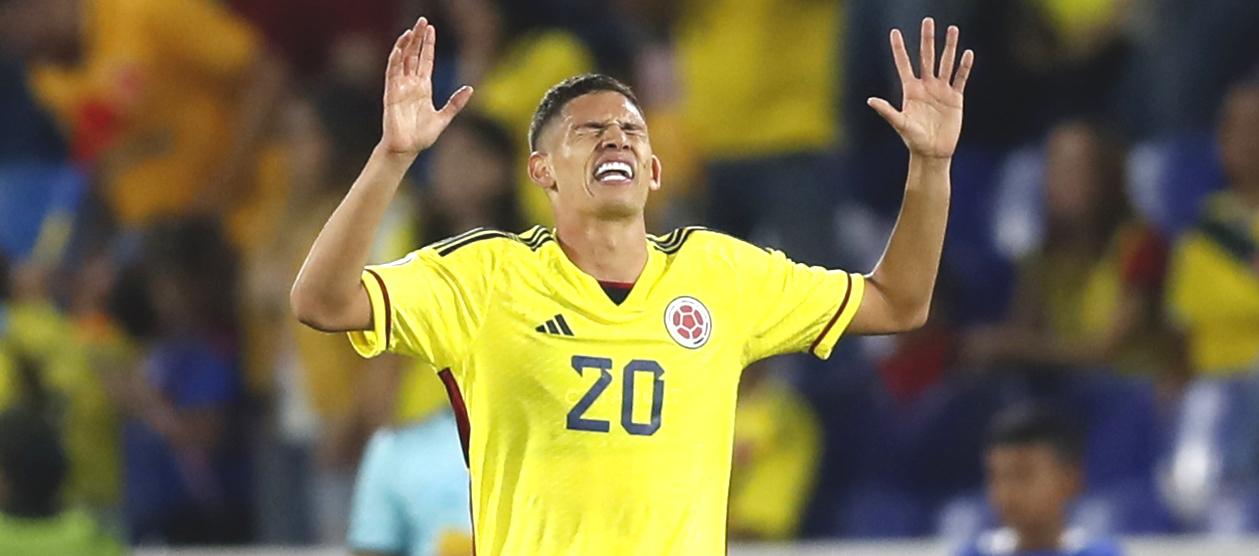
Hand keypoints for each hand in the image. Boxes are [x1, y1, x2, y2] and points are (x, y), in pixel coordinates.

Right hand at [380, 17, 473, 157]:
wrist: (407, 149)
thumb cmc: (422, 136)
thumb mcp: (444, 117)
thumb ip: (456, 103)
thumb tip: (470, 88)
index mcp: (423, 88)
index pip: (426, 60)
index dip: (428, 45)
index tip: (431, 29)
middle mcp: (411, 84)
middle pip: (414, 55)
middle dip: (417, 38)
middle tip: (421, 20)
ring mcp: (400, 88)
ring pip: (402, 60)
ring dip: (406, 45)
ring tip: (410, 30)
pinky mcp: (391, 94)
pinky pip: (392, 73)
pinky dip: (395, 60)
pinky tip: (399, 48)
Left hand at [868, 18, 973, 158]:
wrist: (933, 152)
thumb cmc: (914, 140)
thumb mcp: (900, 124)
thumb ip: (887, 111)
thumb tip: (870, 100)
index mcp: (910, 90)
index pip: (903, 64)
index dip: (899, 48)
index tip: (894, 32)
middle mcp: (925, 86)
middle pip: (926, 57)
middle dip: (927, 39)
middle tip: (928, 21)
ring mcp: (941, 90)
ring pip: (945, 63)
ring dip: (949, 47)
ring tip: (952, 29)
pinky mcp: (955, 98)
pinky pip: (960, 79)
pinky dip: (964, 67)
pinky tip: (967, 53)